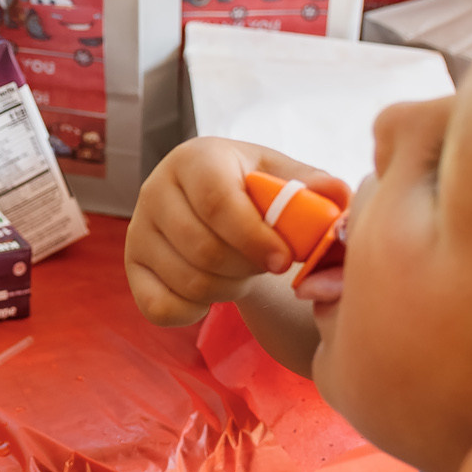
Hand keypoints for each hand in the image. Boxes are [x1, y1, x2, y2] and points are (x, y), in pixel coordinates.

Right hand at [125, 137, 351, 327]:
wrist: (216, 206)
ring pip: (188, 282)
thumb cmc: (255, 190)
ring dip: (227, 289)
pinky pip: (160, 308)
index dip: (254, 237)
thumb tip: (338, 196)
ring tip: (243, 272)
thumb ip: (312, 186)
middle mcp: (155, 190)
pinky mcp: (132, 268)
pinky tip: (212, 293)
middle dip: (247, 268)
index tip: (286, 261)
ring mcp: (138, 231)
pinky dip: (194, 311)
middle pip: (203, 249)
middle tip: (269, 266)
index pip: (217, 202)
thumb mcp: (284, 177)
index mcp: (195, 159)